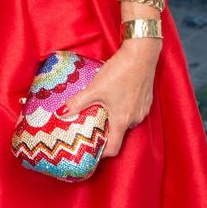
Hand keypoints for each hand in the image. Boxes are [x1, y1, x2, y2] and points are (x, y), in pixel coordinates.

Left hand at [59, 39, 160, 157]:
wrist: (142, 54)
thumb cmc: (120, 72)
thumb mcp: (95, 88)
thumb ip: (78, 102)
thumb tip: (61, 113)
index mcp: (122, 120)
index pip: (114, 148)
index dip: (102, 153)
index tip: (91, 150)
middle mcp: (135, 119)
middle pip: (119, 134)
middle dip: (105, 132)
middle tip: (91, 126)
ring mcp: (142, 109)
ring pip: (125, 121)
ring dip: (114, 118)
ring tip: (100, 109)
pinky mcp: (146, 100)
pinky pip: (132, 111)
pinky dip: (122, 108)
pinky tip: (113, 97)